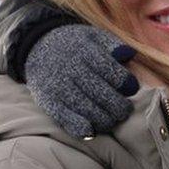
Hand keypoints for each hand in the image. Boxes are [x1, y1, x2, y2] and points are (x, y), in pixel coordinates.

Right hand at [24, 24, 139, 137]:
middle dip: (118, 106)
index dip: (126, 83)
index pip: (111, 71)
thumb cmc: (75, 44)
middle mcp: (71, 69)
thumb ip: (113, 45)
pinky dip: (78, 127)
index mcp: (86, 52)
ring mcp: (58, 86)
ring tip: (112, 120)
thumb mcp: (94, 36)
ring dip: (104, 119)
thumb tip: (128, 54)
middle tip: (125, 110)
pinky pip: (64, 117)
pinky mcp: (47, 100)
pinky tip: (91, 132)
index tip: (131, 88)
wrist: (37, 46)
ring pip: (86, 109)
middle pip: (101, 93)